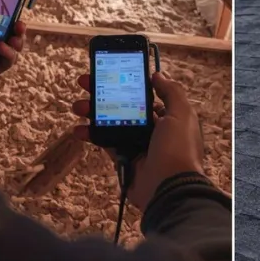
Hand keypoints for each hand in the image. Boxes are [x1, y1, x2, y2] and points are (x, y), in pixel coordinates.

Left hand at [0, 0, 26, 99]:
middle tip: (20, 23)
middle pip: (6, 31)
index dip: (4, 10)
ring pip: (10, 46)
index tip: (13, 2)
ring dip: (17, 40)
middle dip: (16, 26)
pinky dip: (9, 54)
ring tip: (16, 36)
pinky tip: (2, 48)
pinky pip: (6, 62)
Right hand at [72, 71, 204, 210]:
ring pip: (110, 122)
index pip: (144, 96)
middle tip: (85, 83)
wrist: (170, 188)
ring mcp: (136, 144)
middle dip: (103, 93)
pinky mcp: (123, 158)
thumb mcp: (181, 114)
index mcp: (168, 117)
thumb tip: (157, 75)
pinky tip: (78, 129)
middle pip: (123, 106)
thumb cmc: (177, 148)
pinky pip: (105, 142)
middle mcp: (152, 129)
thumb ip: (171, 92)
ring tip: (78, 106)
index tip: (110, 72)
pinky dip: (90, 135)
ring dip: (93, 112)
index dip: (127, 83)